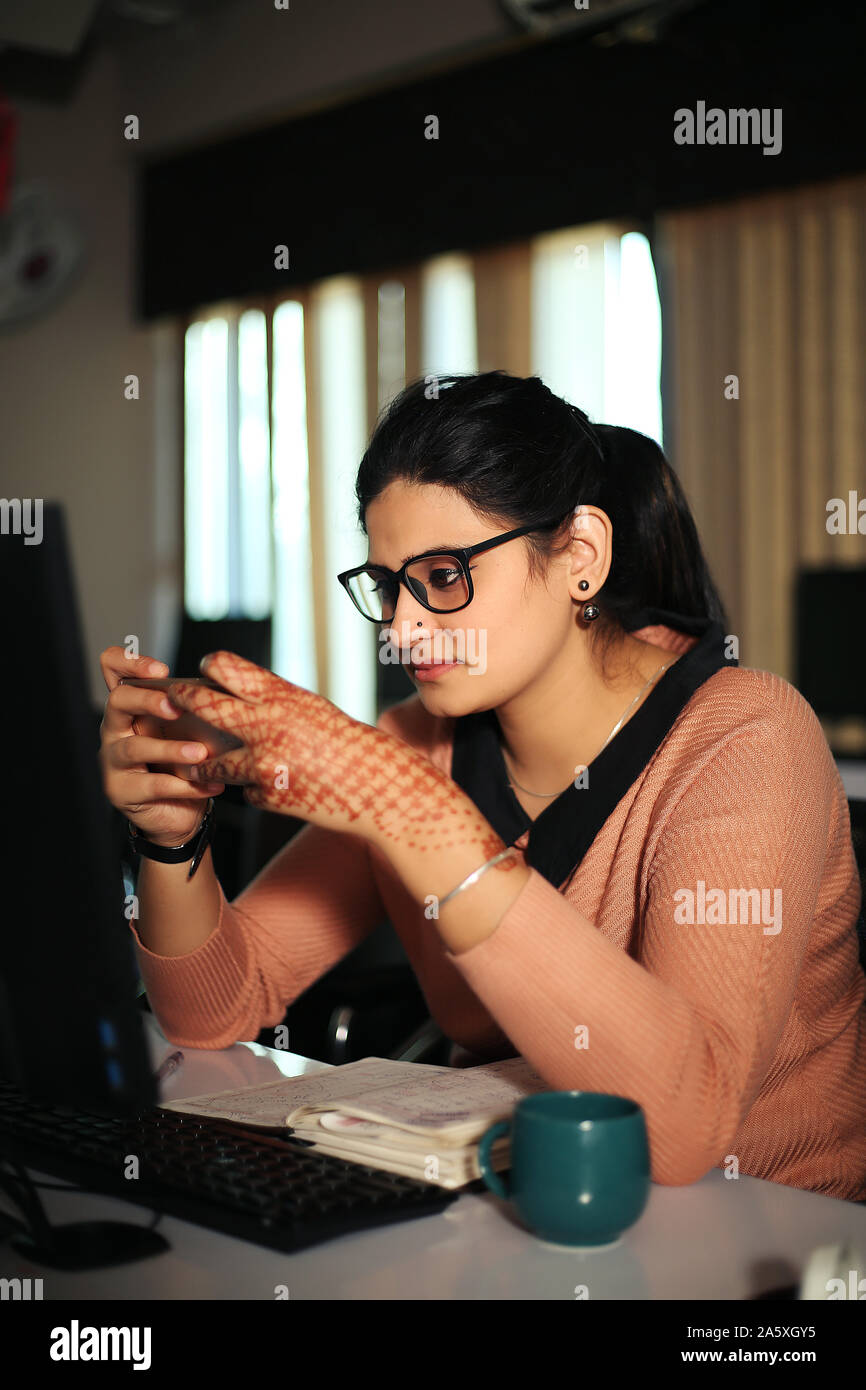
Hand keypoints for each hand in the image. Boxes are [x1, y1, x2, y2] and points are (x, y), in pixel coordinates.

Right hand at [98, 646, 224, 845]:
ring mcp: (113, 760)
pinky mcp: (120, 790)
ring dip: (170, 749)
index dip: (128, 662)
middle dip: (147, 700)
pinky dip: (185, 785)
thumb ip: (193, 711)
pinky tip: (210, 784)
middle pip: (117, 702)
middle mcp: (115, 729)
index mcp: (131, 707)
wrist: (179, 814)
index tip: (161, 671)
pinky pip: (152, 785)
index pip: (112, 670)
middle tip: (176, 706)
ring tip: (200, 754)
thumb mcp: (188, 731)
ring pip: (134, 747)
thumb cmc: (183, 764)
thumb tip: (223, 693)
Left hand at [164, 651, 467, 844]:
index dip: (209, 667)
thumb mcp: (310, 708)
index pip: (225, 668)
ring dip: (202, 765)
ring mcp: (264, 763)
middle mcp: (267, 725)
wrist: (378, 786)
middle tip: (169, 702)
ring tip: (197, 766)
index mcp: (281, 696)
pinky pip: (245, 792)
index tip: (201, 671)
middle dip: (181, 701)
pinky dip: (254, 791)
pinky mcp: (268, 796)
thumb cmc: (345, 743)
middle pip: (204, 706)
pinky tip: (273, 789)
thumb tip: (231, 691)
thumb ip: (271, 701)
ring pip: (212, 762)